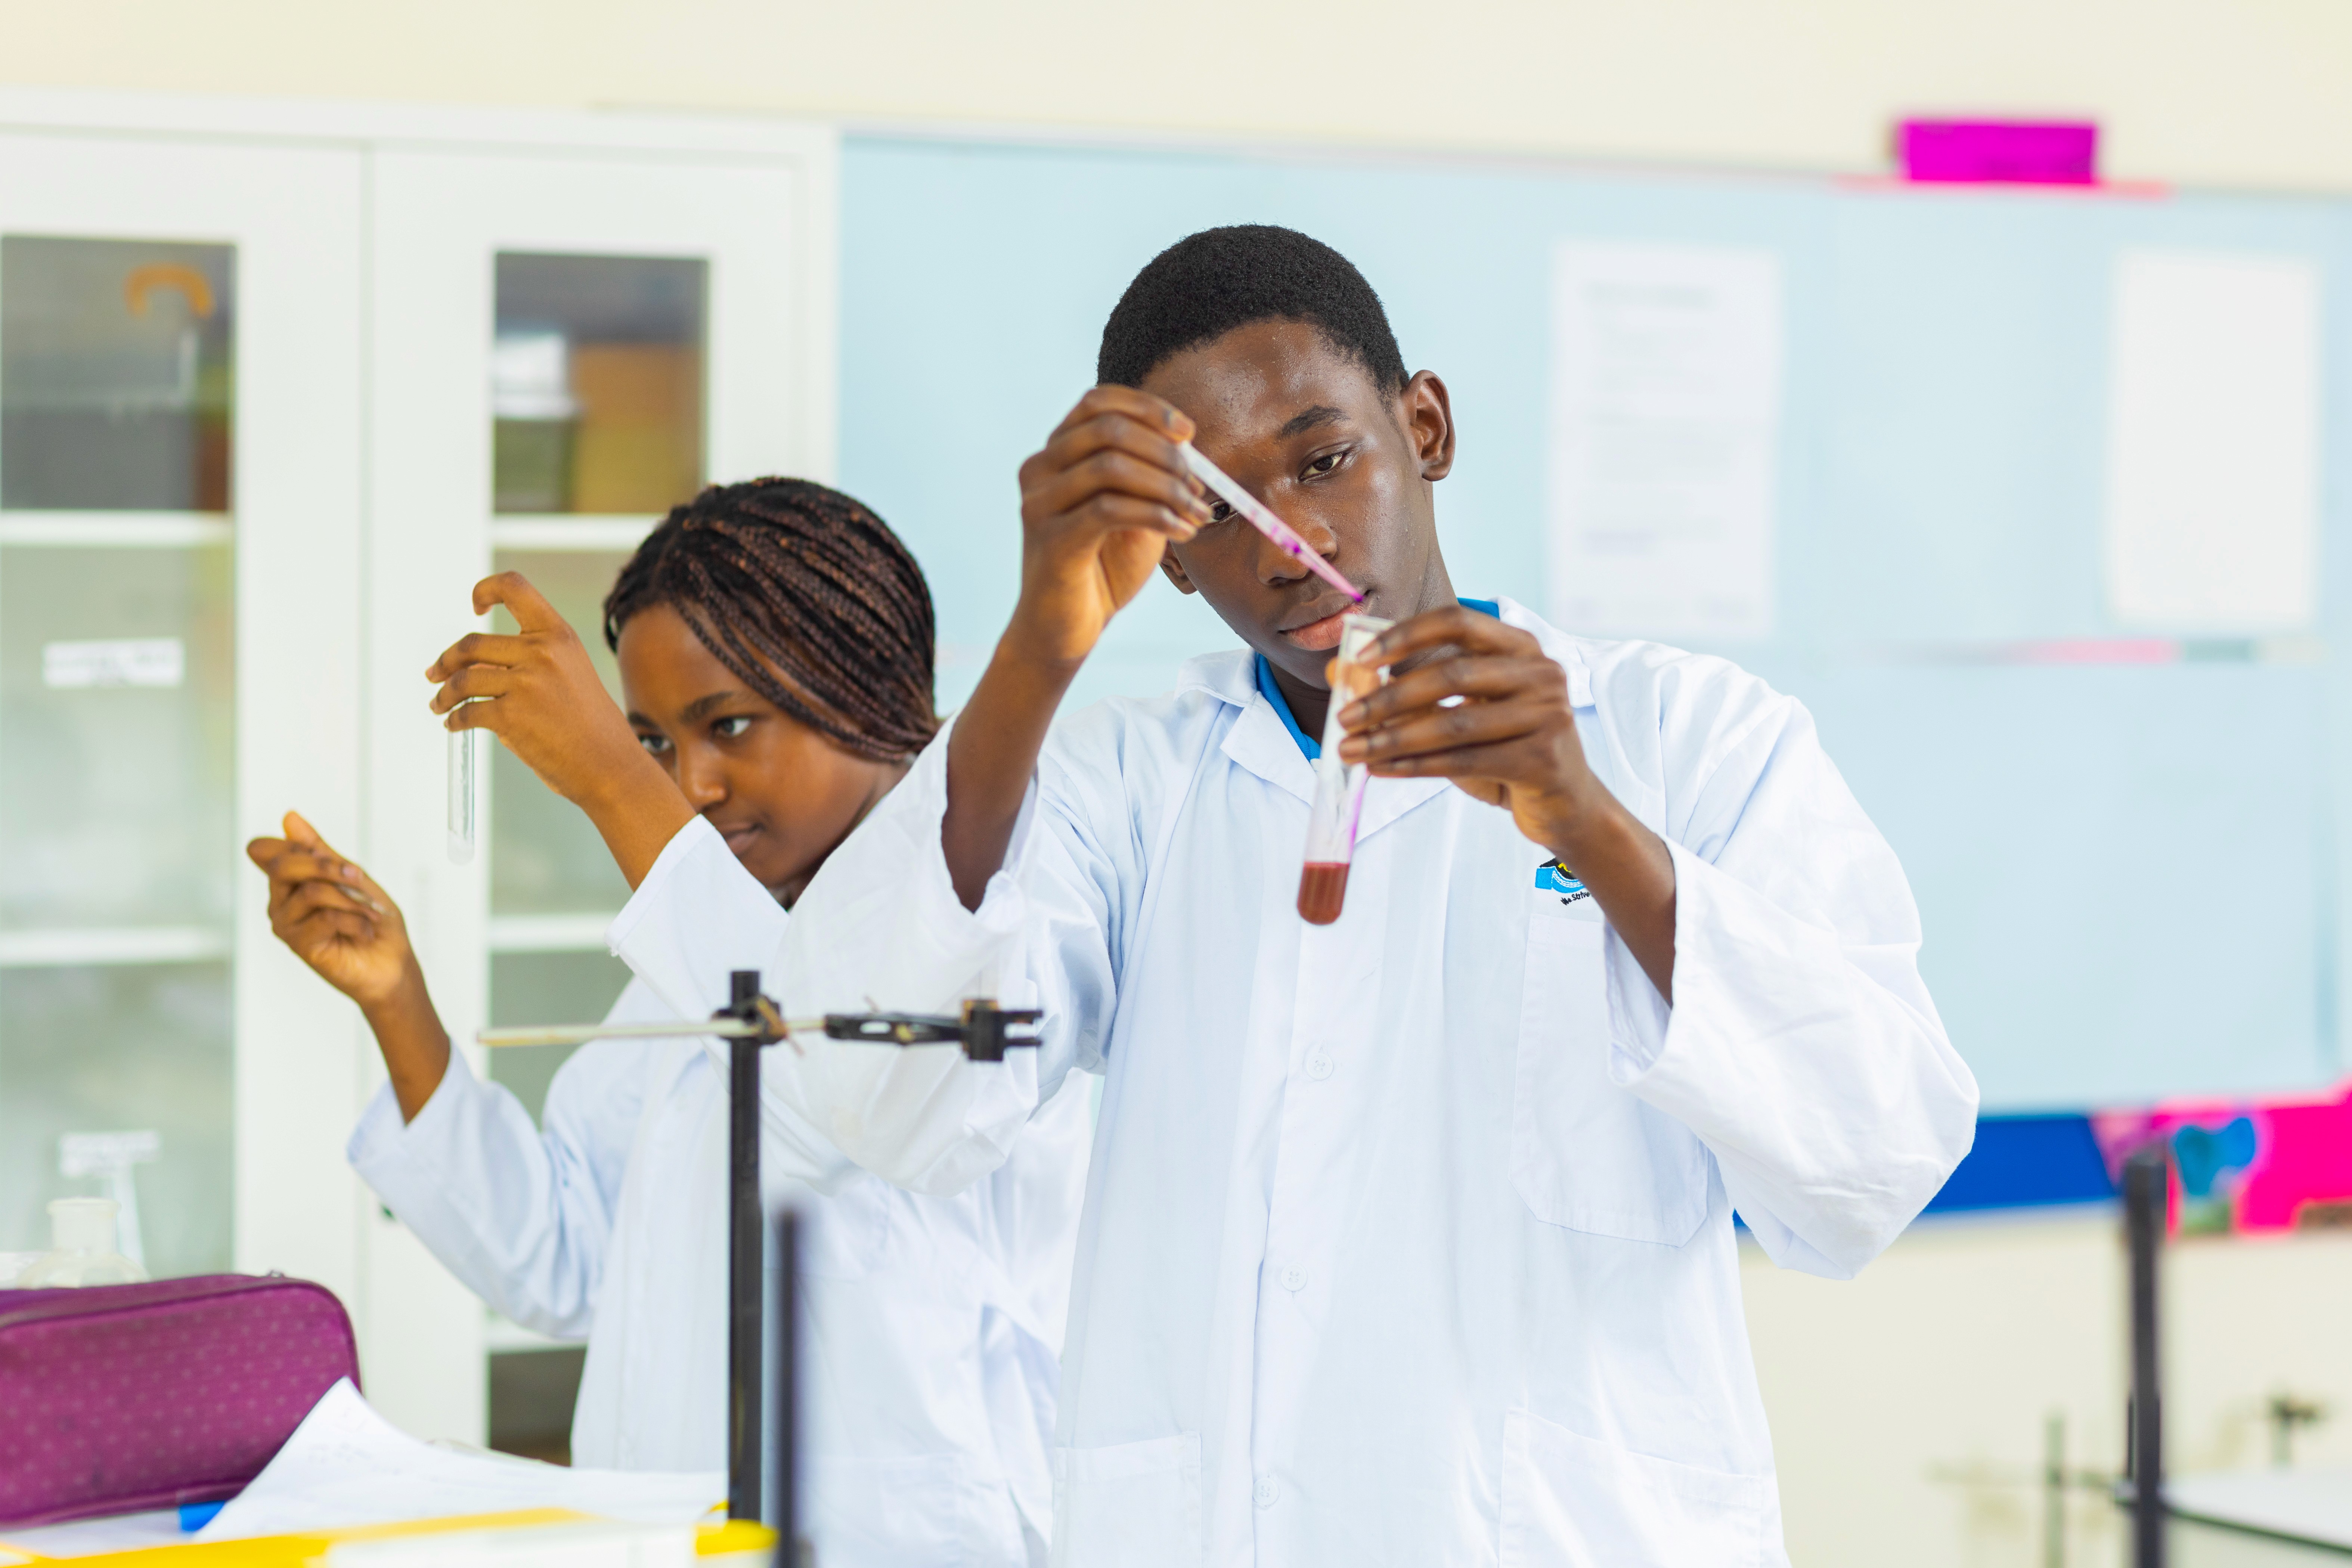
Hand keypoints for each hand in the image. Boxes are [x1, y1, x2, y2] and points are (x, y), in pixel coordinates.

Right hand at [246, 811, 414, 1009]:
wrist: (391, 962)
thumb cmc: (373, 919)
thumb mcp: (352, 876)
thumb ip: (320, 850)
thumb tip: (289, 817)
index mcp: (289, 881)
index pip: (267, 851)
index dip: (298, 846)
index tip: (336, 859)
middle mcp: (280, 901)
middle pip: (283, 865)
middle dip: (329, 866)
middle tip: (359, 877)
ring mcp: (286, 924)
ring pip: (312, 892)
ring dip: (351, 899)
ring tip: (371, 913)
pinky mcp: (300, 945)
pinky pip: (325, 918)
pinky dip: (355, 921)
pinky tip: (365, 932)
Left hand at [426, 571, 693, 890]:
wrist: (610, 765)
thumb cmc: (589, 726)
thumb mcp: (569, 675)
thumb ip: (530, 661)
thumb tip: (476, 666)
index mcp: (559, 636)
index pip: (515, 588)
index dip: (485, 590)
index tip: (476, 607)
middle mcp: (542, 653)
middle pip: (472, 643)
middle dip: (446, 661)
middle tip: (435, 673)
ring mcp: (526, 684)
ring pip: (462, 679)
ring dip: (443, 694)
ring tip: (439, 705)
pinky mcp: (511, 716)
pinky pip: (467, 712)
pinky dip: (454, 720)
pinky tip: (455, 725)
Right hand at [1010, 387, 1212, 666]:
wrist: (1066, 630)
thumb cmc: (1102, 569)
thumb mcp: (1133, 511)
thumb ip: (1149, 475)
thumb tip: (1188, 448)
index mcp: (1056, 454)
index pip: (1097, 402)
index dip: (1147, 409)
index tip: (1188, 434)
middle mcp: (1039, 469)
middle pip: (1107, 428)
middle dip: (1165, 452)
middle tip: (1200, 485)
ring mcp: (1039, 503)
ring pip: (1110, 466)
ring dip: (1167, 486)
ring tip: (1197, 514)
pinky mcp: (1050, 538)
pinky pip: (1110, 509)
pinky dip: (1157, 515)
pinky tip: (1183, 532)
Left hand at [1334, 606, 1599, 850]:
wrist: (1564, 804)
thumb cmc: (1503, 750)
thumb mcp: (1458, 713)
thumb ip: (1405, 690)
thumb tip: (1339, 671)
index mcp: (1520, 646)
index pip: (1458, 622)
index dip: (1406, 635)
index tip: (1360, 659)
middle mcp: (1540, 673)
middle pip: (1451, 674)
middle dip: (1388, 697)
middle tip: (1343, 717)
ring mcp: (1547, 715)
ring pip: (1454, 724)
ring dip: (1393, 738)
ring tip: (1351, 749)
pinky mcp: (1542, 760)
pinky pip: (1464, 761)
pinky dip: (1415, 766)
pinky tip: (1380, 770)